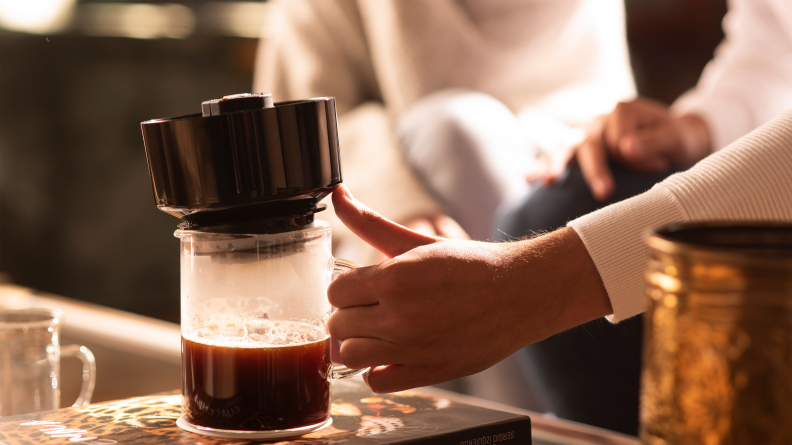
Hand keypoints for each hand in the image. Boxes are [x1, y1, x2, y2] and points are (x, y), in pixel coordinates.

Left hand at [328, 185, 611, 392]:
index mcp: (393, 279)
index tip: (361, 288)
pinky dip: (377, 370)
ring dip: (358, 342)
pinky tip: (391, 353)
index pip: (335, 292)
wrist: (520, 293)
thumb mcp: (416, 241)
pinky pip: (377, 382)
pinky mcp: (428, 372)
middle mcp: (399, 317)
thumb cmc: (471, 265)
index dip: (346, 288)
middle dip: (349, 313)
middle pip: (337, 325)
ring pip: (349, 356)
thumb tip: (338, 197)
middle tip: (370, 307)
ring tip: (378, 331)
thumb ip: (370, 222)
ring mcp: (412, 349)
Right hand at [555, 98, 710, 200]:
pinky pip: (557, 156)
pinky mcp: (579, 148)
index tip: (659, 166)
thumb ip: (655, 140)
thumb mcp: (677, 137)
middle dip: (594, 169)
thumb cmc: (678, 138)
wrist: (673, 138)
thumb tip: (626, 147)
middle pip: (589, 144)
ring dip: (556, 165)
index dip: (639, 158)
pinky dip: (543, 166)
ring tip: (548, 181)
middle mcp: (599, 120)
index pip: (621, 141)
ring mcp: (585, 133)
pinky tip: (529, 179)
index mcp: (622, 110)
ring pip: (566, 147)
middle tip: (603, 192)